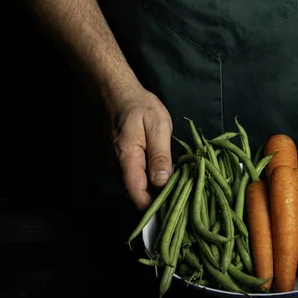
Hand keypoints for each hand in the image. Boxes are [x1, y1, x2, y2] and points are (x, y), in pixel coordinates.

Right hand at [109, 88, 173, 210]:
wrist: (117, 93)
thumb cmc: (139, 106)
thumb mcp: (158, 127)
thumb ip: (160, 156)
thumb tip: (162, 183)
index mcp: (126, 159)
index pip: (137, 195)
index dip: (155, 205)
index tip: (174, 205)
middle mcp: (117, 167)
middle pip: (137, 194)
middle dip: (157, 197)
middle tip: (181, 193)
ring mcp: (116, 165)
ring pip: (136, 187)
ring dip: (154, 188)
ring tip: (176, 183)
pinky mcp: (118, 162)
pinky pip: (134, 177)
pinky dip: (148, 179)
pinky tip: (163, 173)